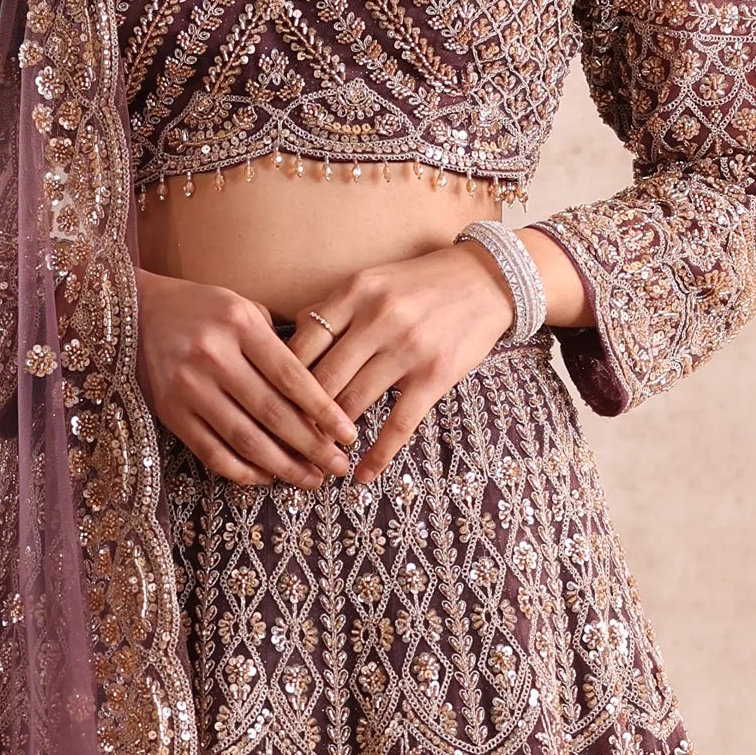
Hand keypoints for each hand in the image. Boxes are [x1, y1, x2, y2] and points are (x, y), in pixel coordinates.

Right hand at [131, 266, 361, 488]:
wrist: (135, 312)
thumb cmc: (201, 308)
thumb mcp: (241, 307)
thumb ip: (276, 343)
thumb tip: (318, 392)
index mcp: (239, 325)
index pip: (292, 377)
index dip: (324, 411)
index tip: (349, 435)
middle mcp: (213, 356)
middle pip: (273, 413)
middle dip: (312, 446)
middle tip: (338, 466)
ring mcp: (188, 387)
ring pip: (245, 439)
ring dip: (283, 466)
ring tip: (311, 479)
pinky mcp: (169, 412)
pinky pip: (212, 452)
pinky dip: (243, 471)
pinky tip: (267, 478)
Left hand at [278, 239, 517, 485]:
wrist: (486, 279)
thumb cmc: (420, 284)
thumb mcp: (372, 281)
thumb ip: (332, 310)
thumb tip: (287, 343)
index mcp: (353, 292)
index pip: (301, 344)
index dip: (280, 380)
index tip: (269, 405)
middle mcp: (376, 318)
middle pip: (321, 380)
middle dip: (299, 417)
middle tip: (285, 442)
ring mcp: (407, 348)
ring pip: (353, 404)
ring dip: (332, 438)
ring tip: (318, 459)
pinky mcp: (435, 375)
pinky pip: (398, 424)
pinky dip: (377, 455)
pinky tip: (362, 474)